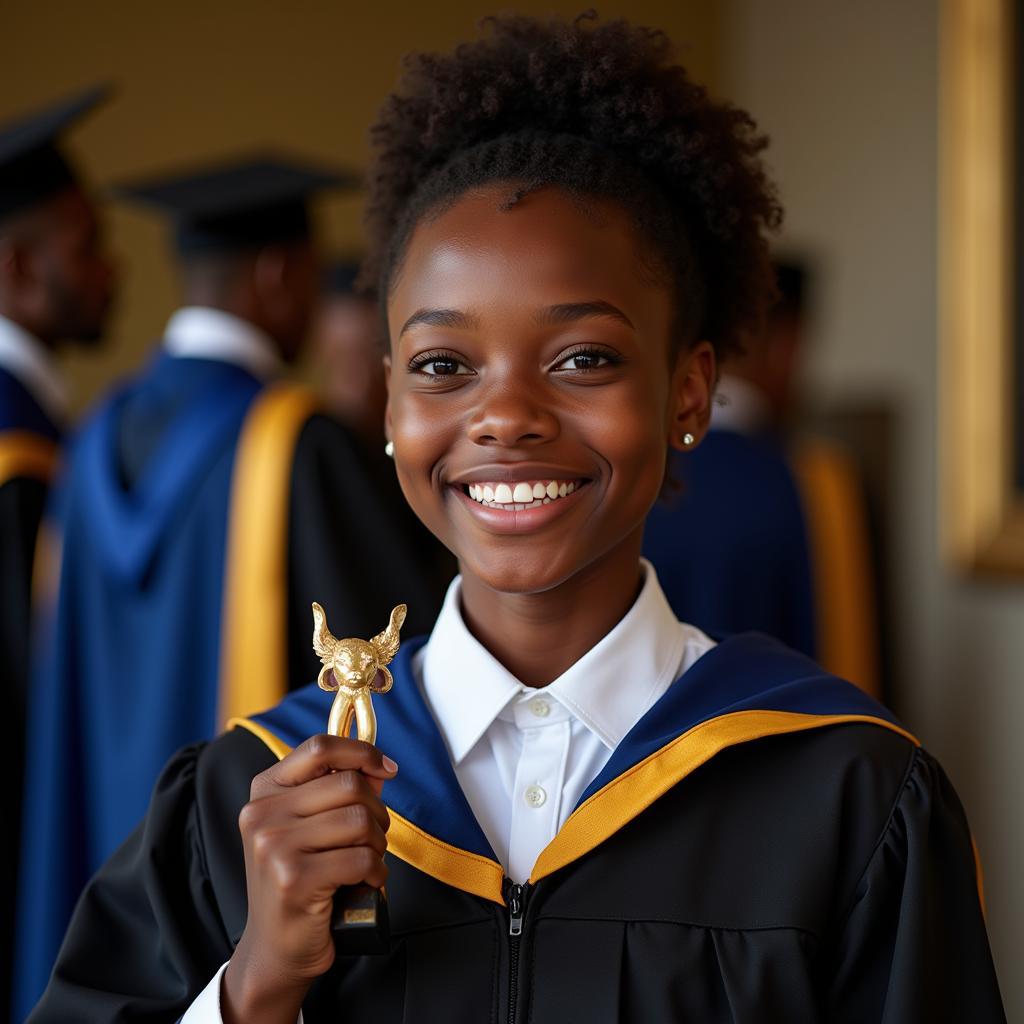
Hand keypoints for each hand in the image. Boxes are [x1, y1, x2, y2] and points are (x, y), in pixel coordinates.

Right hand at [222, 735, 396, 1023]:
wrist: (275, 948)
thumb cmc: (300, 880)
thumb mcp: (310, 826)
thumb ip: (339, 790)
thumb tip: (378, 766)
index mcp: (265, 791)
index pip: (320, 747)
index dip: (362, 752)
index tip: (386, 768)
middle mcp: (262, 814)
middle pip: (349, 784)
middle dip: (376, 811)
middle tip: (372, 837)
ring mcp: (274, 846)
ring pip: (358, 820)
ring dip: (377, 844)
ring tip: (366, 861)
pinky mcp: (293, 879)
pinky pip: (360, 858)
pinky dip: (375, 872)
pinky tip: (364, 882)